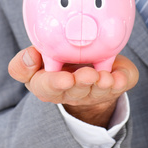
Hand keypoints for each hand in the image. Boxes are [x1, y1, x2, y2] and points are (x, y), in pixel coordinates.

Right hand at [8, 47, 138, 126]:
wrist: (83, 62)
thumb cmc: (56, 56)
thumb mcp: (37, 55)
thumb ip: (26, 59)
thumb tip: (30, 54)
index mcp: (47, 83)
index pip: (44, 87)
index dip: (54, 83)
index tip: (64, 78)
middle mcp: (70, 91)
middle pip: (74, 91)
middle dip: (81, 84)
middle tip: (88, 75)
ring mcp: (92, 92)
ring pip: (96, 91)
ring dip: (101, 85)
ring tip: (105, 77)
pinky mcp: (112, 87)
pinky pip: (118, 86)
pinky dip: (121, 81)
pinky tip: (121, 77)